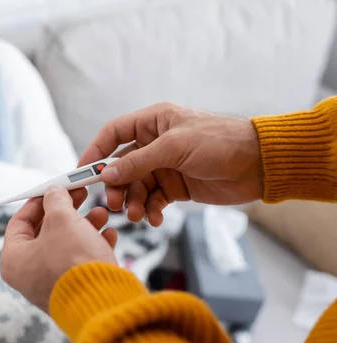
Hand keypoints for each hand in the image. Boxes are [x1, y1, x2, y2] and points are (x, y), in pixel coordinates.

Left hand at [1, 185, 117, 312]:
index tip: (55, 188)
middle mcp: (29, 274)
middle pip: (45, 231)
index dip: (39, 200)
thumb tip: (54, 190)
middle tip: (82, 193)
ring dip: (85, 224)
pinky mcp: (74, 289)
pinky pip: (80, 260)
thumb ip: (56, 199)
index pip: (20, 221)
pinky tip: (109, 234)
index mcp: (14, 258)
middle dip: (67, 210)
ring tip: (102, 213)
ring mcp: (51, 282)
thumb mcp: (62, 219)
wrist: (101, 300)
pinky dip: (94, 244)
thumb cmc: (72, 259)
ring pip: (66, 244)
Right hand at [79, 102, 263, 226]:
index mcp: (153, 122)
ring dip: (134, 202)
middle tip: (115, 204)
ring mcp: (165, 166)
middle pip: (122, 165)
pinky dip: (151, 211)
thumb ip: (137, 162)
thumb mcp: (174, 148)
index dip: (96, 151)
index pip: (114, 134)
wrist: (259, 165)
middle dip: (116, 185)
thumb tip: (105, 175)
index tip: (83, 173)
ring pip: (136, 186)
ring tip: (138, 216)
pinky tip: (156, 219)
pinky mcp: (176, 187)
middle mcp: (155, 143)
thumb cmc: (219, 142)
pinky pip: (154, 200)